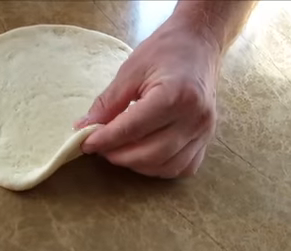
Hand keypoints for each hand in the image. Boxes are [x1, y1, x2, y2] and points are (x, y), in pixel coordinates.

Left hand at [75, 16, 221, 177]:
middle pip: (149, 154)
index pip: (133, 129)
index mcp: (175, 95)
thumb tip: (84, 128)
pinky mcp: (206, 139)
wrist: (199, 43)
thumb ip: (108, 102)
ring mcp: (204, 131)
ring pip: (164, 166)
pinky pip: (181, 167)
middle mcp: (194, 118)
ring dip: (136, 164)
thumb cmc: (165, 51)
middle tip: (100, 146)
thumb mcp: (131, 70)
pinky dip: (158, 167)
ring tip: (119, 149)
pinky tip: (143, 155)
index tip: (85, 142)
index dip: (105, 140)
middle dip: (118, 155)